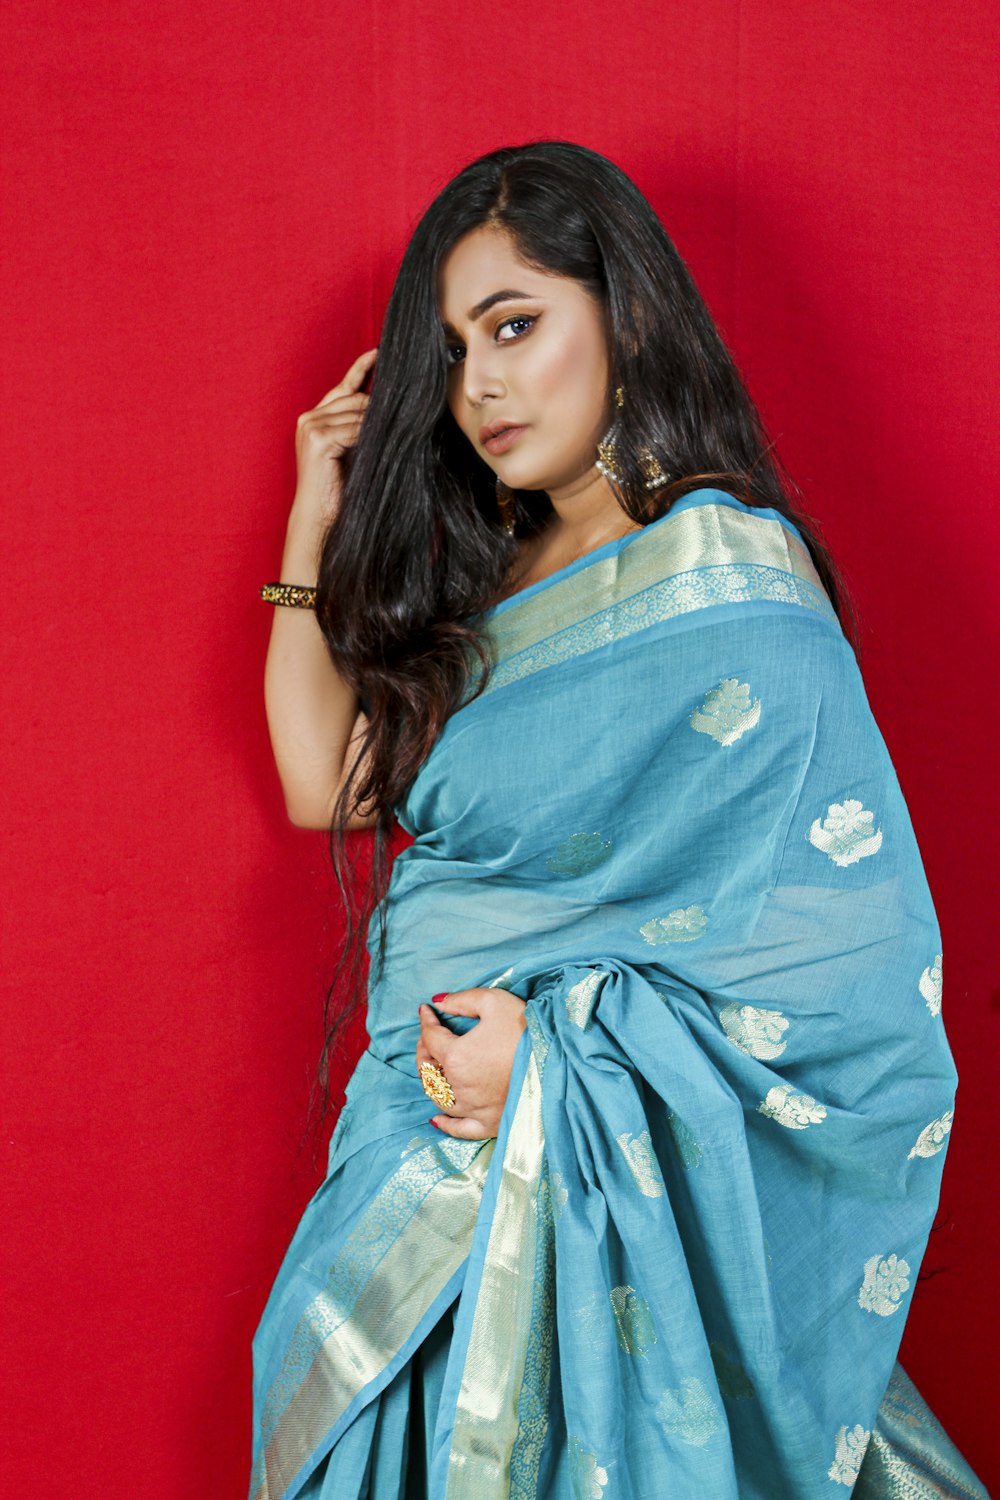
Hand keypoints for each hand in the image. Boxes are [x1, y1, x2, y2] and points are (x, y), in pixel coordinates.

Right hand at [291, 346, 377, 534]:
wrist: (320, 519)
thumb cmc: (339, 490)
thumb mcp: (352, 451)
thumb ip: (360, 427)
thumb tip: (388, 407)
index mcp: (314, 419)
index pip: (343, 388)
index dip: (361, 369)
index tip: (378, 353)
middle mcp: (309, 418)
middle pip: (356, 399)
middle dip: (379, 411)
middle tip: (401, 419)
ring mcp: (311, 426)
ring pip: (359, 413)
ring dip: (376, 429)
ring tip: (383, 447)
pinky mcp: (318, 439)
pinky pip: (357, 429)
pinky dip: (368, 440)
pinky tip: (372, 454)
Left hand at [416, 988, 527, 1139]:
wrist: (560, 1060)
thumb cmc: (527, 1029)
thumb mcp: (495, 1002)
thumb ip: (463, 1000)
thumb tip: (438, 1001)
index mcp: (457, 1055)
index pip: (430, 1036)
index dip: (426, 1020)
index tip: (426, 1010)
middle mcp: (459, 1085)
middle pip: (428, 1068)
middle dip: (424, 1048)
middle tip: (428, 1036)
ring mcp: (473, 1108)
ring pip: (438, 1097)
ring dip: (431, 1080)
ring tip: (433, 1067)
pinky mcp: (488, 1124)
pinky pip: (459, 1129)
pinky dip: (445, 1124)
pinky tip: (436, 1118)